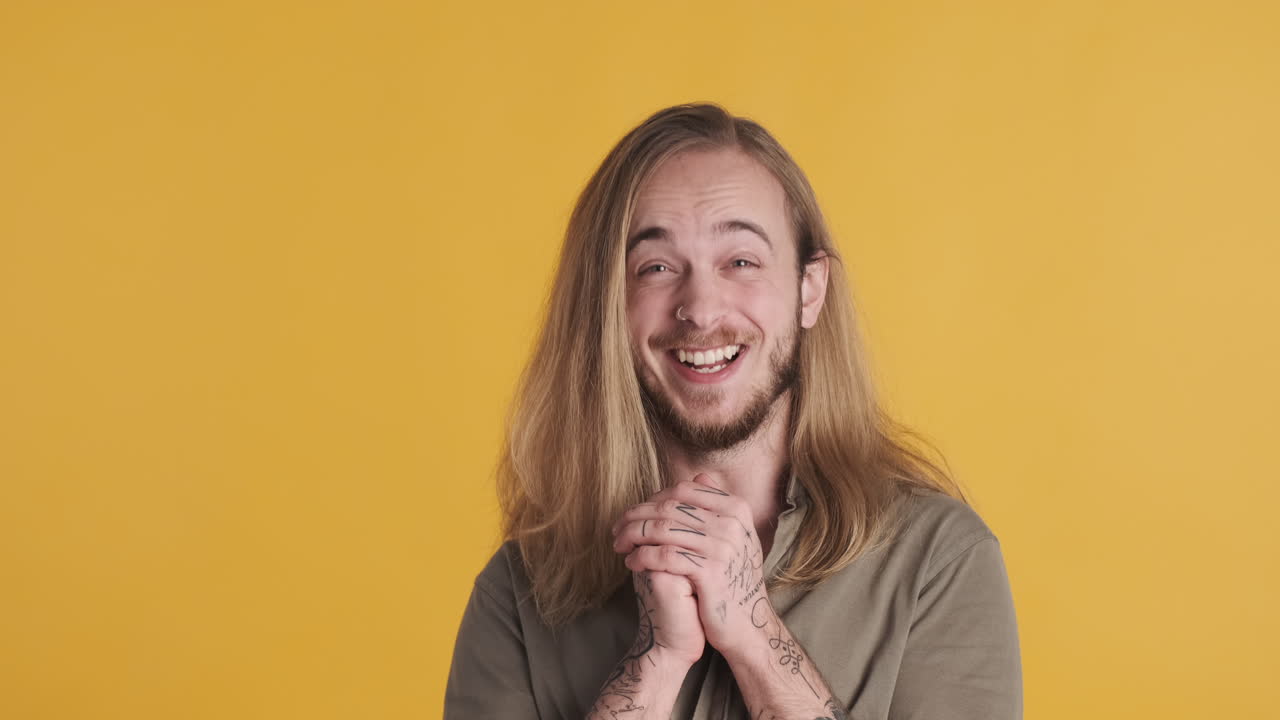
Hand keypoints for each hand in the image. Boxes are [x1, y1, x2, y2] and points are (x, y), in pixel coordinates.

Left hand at [612, 474, 773, 659]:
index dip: (654, 498)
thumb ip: (716, 507)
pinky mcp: (709, 572)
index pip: (684, 490)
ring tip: (619, 545)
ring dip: (633, 535)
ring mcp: (722, 547)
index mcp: (736, 509)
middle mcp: (732, 523)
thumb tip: (699, 475)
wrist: (747, 624)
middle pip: (669, 508)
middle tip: (617, 528)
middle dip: (636, 516)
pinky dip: (642, 556)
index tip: (636, 512)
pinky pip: (664, 555)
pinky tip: (631, 563)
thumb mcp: (733, 537)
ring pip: (662, 530)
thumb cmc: (732, 580)